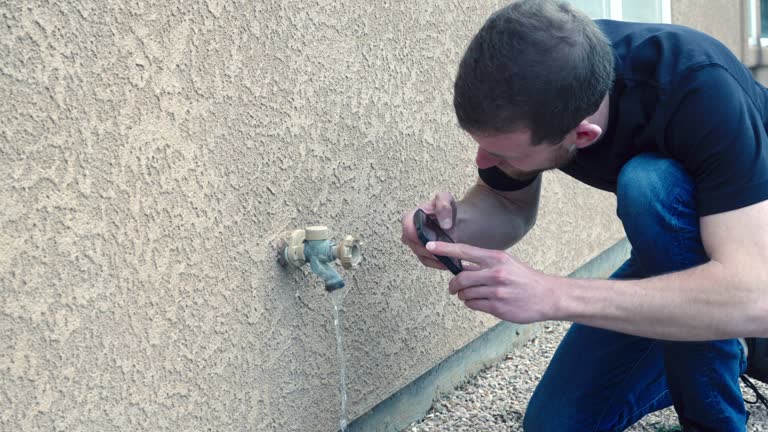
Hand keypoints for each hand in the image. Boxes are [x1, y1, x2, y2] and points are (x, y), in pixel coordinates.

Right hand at [401, 192, 458, 270]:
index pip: (408, 229)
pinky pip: (426, 261)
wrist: (457, 220)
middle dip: (428, 248)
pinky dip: (437, 263)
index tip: (434, 239)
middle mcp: (409, 232)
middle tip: (444, 249)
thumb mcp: (446, 199)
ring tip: (449, 255)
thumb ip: (443, 205)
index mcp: (410, 217)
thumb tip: (444, 225)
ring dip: (434, 256)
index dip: (418, 236)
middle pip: (413, 244)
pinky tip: (448, 262)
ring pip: (420, 254)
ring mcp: (415, 244)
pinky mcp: (422, 254)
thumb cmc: (448, 209)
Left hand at [426, 241, 557, 323]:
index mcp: (496, 257)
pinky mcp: (497, 306)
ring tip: (474, 294)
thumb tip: (460, 268)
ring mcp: (496, 291)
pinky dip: (472, 304)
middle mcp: (495, 272)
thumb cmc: (524, 278)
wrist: (547, 295)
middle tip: (454, 287)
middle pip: (460, 278)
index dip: (445, 249)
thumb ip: (484, 264)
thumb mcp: (506, 263)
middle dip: (453, 285)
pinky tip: (482, 301)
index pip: (464, 250)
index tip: (430, 246)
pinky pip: (473, 305)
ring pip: (465, 293)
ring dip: (464, 295)